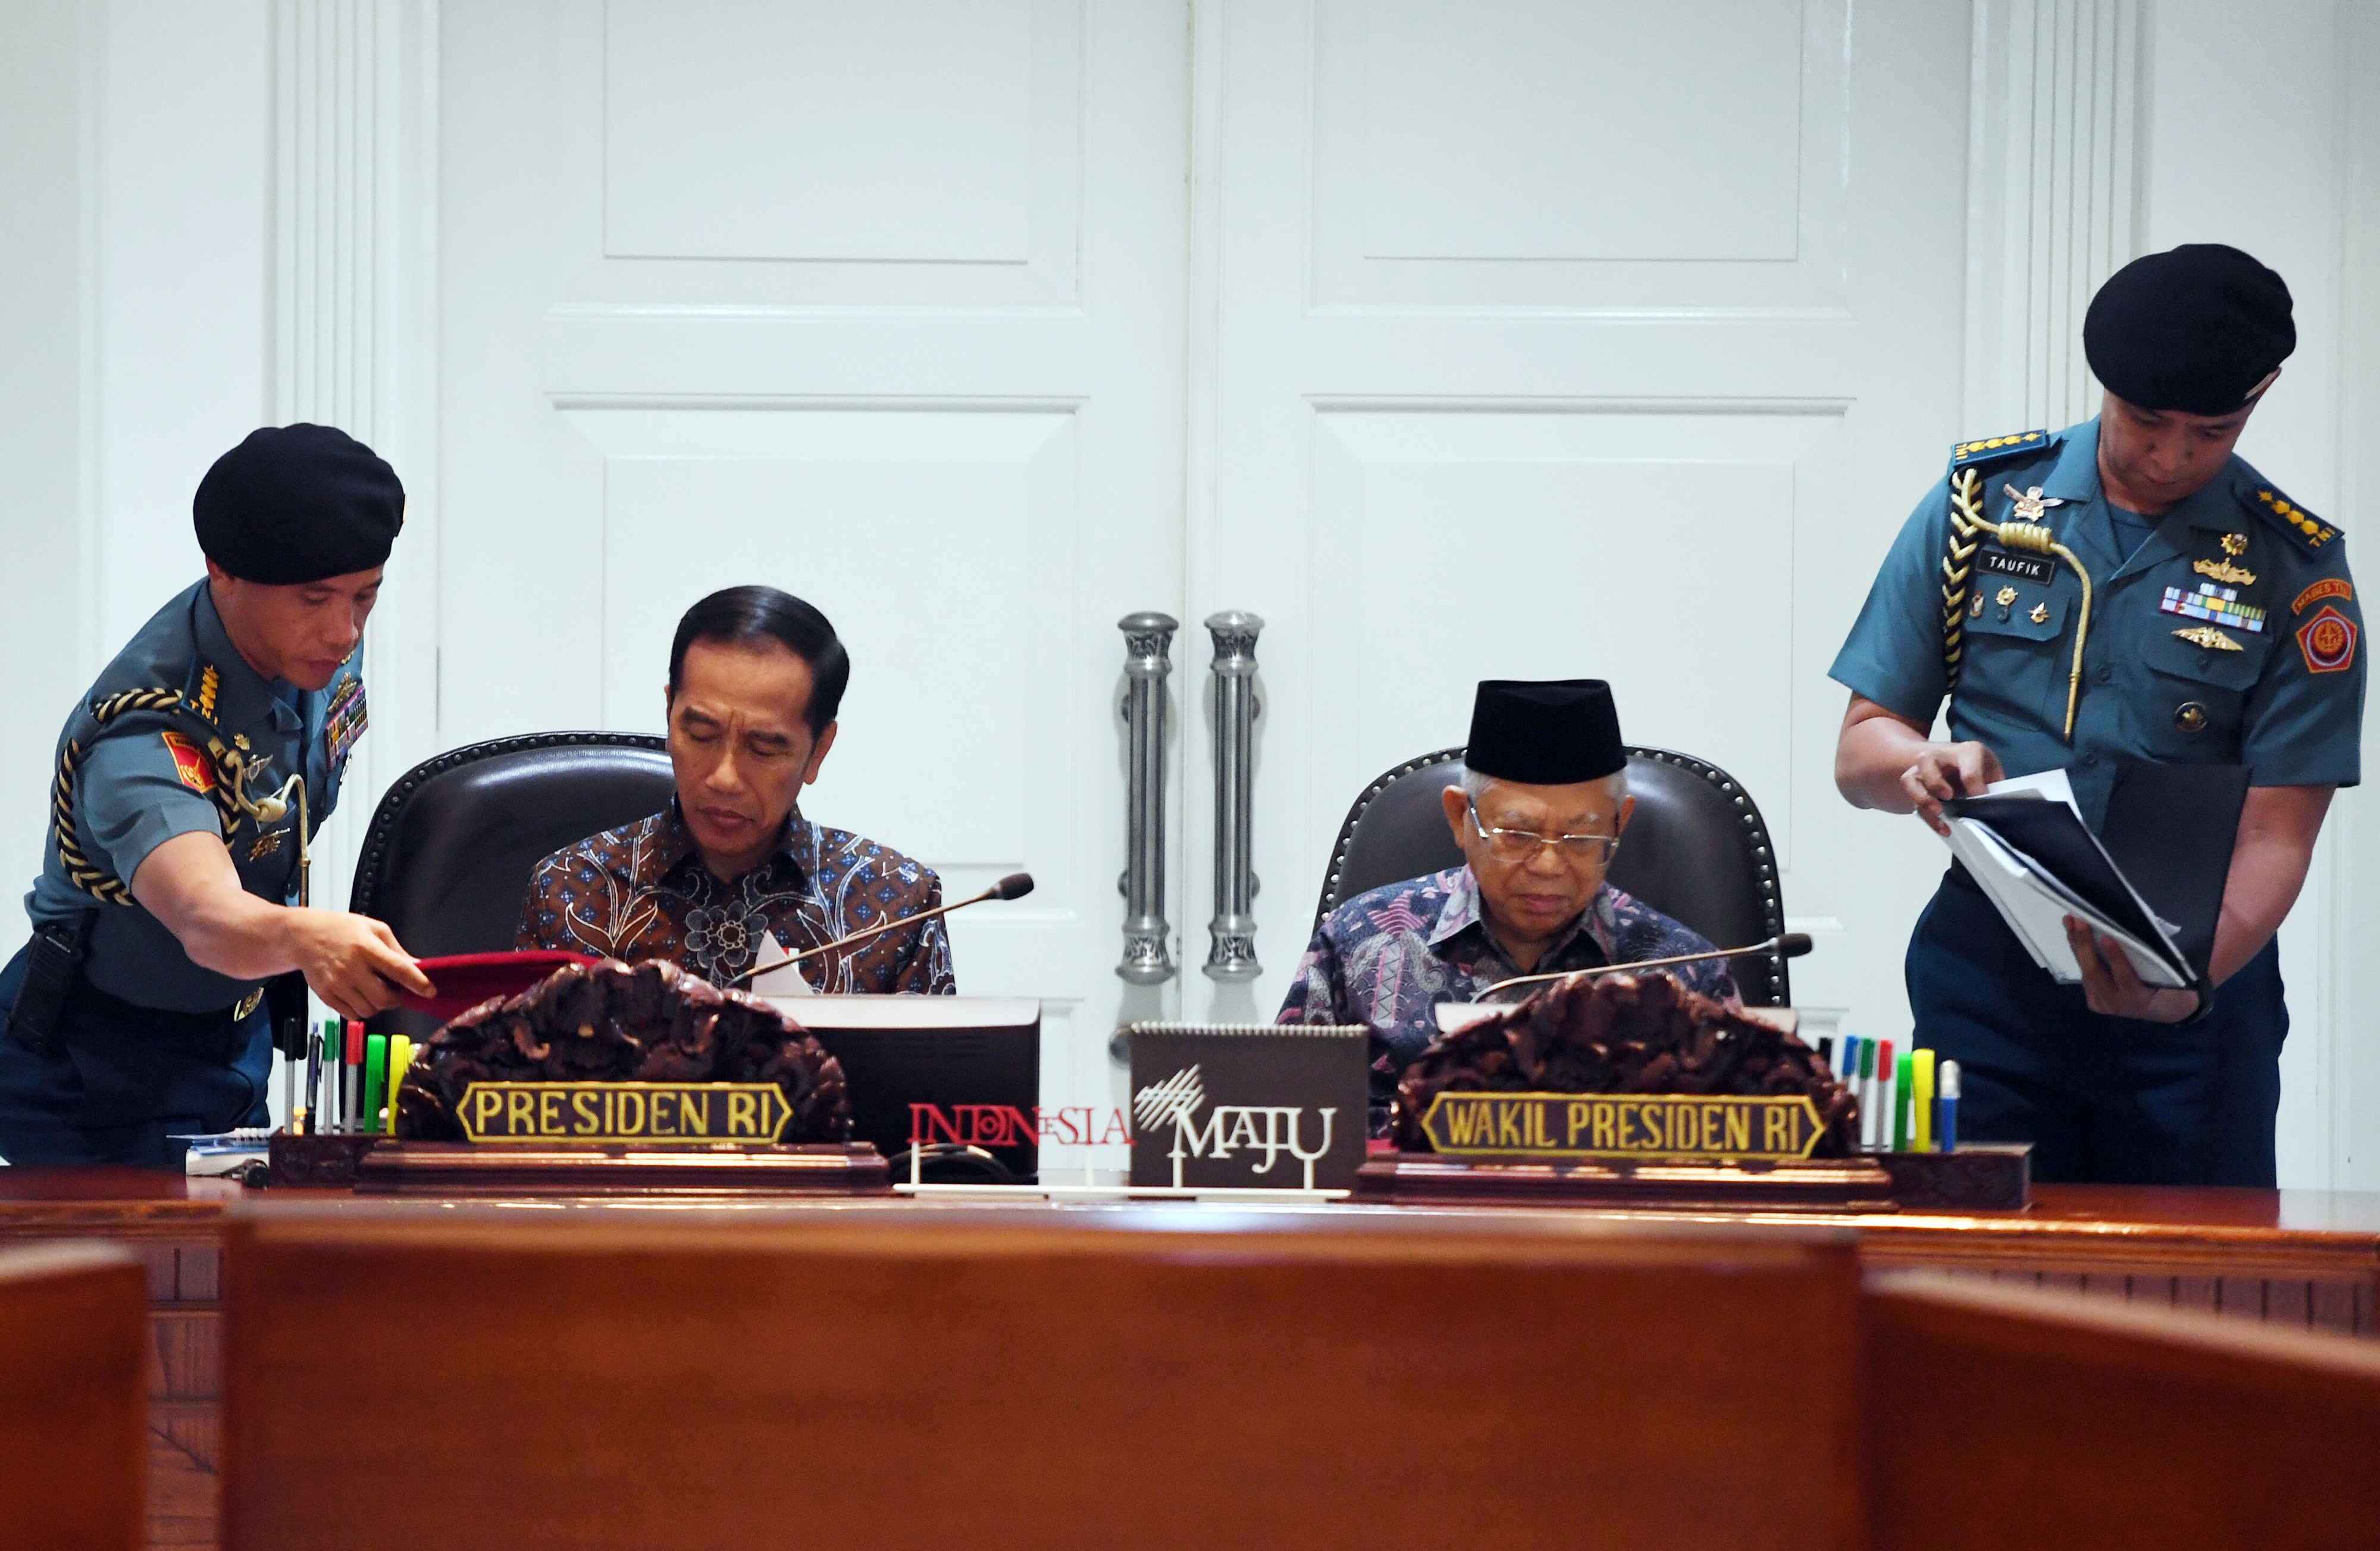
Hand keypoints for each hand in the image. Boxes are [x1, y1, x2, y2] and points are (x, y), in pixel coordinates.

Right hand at [286, 910, 436, 1020]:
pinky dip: (361, 1010)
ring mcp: (336, 983)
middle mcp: (351, 968)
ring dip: (379, 1006)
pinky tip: (361, 995)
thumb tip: (417, 968)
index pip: (398, 969)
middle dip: (397, 999)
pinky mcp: (325, 995)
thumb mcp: (374, 929)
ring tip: (376, 991)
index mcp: (366, 947)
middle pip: (384, 998)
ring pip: (369, 1010)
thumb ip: (396, 950)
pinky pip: (351, 1014)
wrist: (304, 936)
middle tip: (397, 991)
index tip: (430, 991)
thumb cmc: (342, 929)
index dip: (417, 983)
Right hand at [1900, 741, 2004, 834]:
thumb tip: (1996, 801)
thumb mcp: (1992, 770)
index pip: (1967, 759)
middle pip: (1926, 761)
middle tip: (1948, 796)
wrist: (1953, 763)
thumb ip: (1995, 784)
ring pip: (1910, 779)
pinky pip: (1911, 799)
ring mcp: (1923, 770)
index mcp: (1966, 750)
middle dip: (1935, 780)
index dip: (1974, 781)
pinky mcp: (1915, 785)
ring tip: (1939, 812)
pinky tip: (1942, 826)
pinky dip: (1926, 815)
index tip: (1981, 797)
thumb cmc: (1976, 768)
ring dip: (1922, 797)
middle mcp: (1940, 756)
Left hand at [2066, 917, 2198, 1022]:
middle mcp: (2120, 1005)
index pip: (2126, 979)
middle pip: (2097, 973)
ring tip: (2071, 920)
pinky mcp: (2095, 1000)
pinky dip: (2078, 952)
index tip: (2108, 937)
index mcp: (2141, 1000)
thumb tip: (2209, 917)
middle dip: (2086, 945)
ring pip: (2087, 972)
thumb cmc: (2175, 982)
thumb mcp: (2178, 970)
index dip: (2117, 959)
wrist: (2167, 1007)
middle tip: (2080, 920)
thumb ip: (2177, 949)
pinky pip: (2085, 974)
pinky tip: (2072, 931)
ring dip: (2077, 945)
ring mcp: (2105, 1004)